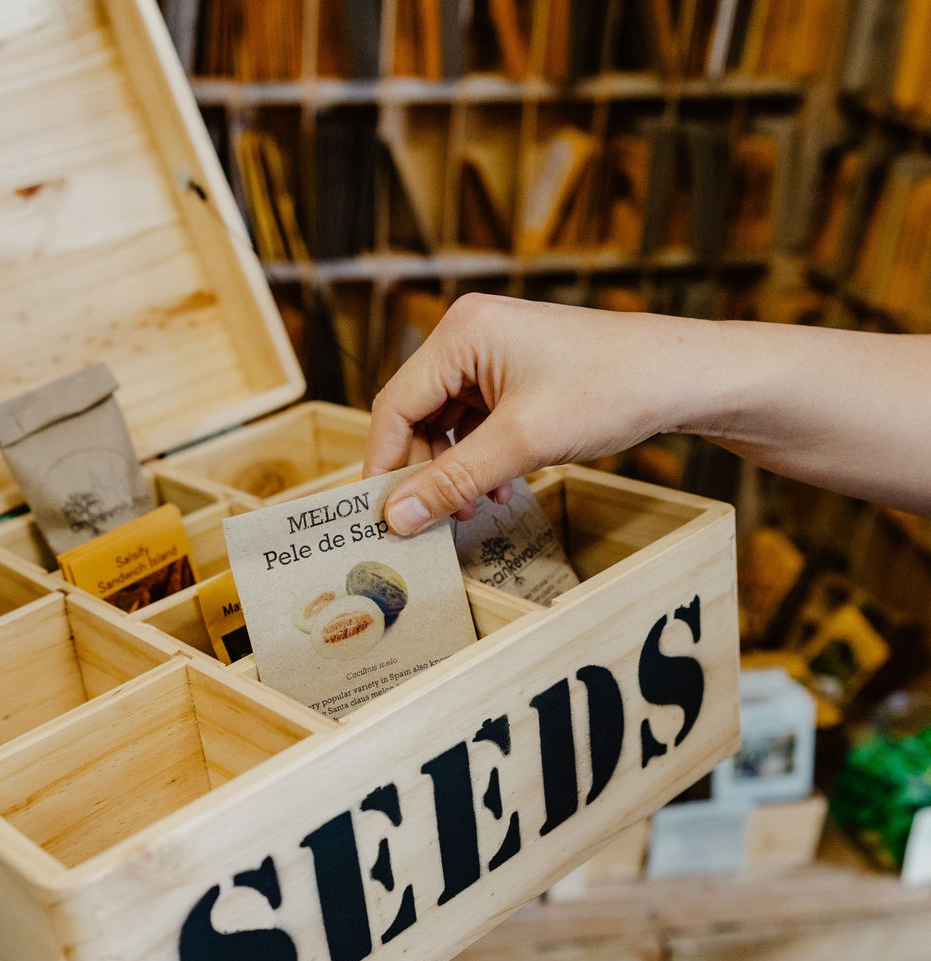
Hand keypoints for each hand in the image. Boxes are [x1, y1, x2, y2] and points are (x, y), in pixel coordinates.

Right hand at [365, 294, 711, 533]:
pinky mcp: (515, 374)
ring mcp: (493, 353)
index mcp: (461, 333)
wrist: (683, 378)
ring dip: (454, 470)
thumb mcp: (523, 443)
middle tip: (431, 520)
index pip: (395, 404)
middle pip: (417, 414)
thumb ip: (453, 481)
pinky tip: (500, 488)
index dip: (385, 462)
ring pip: (446, 423)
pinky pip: (475, 422)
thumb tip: (396, 517)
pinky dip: (480, 459)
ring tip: (475, 508)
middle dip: (424, 470)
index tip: (383, 514)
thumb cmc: (611, 390)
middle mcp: (469, 335)